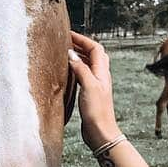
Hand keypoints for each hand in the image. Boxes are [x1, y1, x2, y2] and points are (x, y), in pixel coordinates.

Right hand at [68, 31, 119, 148]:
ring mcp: (96, 85)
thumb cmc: (97, 111)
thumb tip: (71, 54)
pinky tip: (67, 72)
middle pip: (93, 54)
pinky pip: (83, 75)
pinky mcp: (90, 94)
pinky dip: (76, 68)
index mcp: (102, 72)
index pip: (95, 48)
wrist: (101, 132)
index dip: (83, 39)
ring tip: (65, 52)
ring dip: (79, 56)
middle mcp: (100, 76)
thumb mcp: (89, 86)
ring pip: (89, 64)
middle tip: (66, 41)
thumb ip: (81, 68)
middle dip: (81, 44)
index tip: (69, 34)